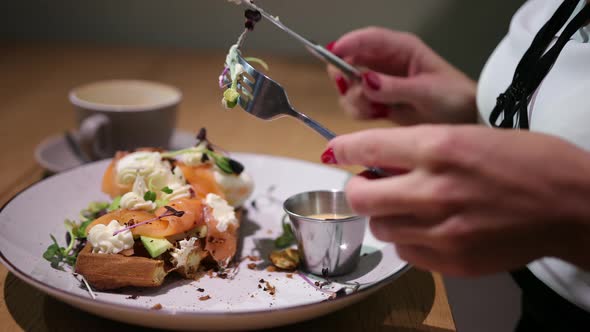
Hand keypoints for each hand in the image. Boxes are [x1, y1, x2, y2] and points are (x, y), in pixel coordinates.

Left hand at [324, 125, 589, 275]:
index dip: (344, 148)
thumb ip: (421, 149)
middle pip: (360, 197)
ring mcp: (441, 230)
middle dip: (358, 188)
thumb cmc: (527, 161)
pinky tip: (426, 228)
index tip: (335, 150)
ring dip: (383, 215)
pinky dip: (407, 238)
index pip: (368, 146)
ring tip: (404, 206)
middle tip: (369, 184)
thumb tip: (380, 161)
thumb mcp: (470, 135)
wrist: (571, 205)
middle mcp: (433, 190)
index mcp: (439, 147)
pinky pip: (405, 251)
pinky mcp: (451, 261)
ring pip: (379, 227)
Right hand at [327, 27, 476, 124]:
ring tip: (376, 109)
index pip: (368, 39)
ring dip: (354, 99)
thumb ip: (394, 87)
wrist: (466, 120)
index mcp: (401, 49)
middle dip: (347, 77)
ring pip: (350, 86)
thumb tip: (365, 81)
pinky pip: (356, 104)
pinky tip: (378, 115)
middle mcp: (386, 63)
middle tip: (355, 91)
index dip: (348, 43)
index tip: (333, 54)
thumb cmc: (455, 98)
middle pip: (350, 60)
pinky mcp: (378, 102)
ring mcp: (380, 83)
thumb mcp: (427, 91)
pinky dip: (360, 112)